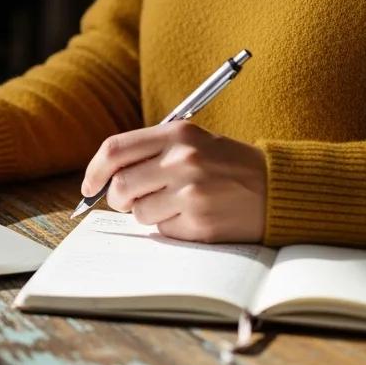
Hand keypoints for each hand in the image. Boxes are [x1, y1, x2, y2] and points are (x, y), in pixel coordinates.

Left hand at [81, 121, 266, 242]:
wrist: (276, 188)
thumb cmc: (226, 163)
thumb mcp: (190, 140)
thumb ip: (149, 151)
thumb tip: (105, 176)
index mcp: (175, 134)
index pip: (115, 150)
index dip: (94, 170)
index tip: (88, 185)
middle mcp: (181, 161)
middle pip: (120, 186)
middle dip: (116, 198)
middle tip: (127, 200)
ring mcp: (191, 194)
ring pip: (139, 212)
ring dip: (147, 212)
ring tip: (172, 203)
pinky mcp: (201, 224)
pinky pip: (163, 230)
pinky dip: (169, 227)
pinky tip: (191, 216)